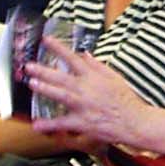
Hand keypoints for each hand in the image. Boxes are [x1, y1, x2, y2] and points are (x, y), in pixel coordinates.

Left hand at [21, 44, 151, 146]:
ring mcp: (84, 106)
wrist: (135, 121)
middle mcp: (87, 89)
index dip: (58, 48)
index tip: (46, 40)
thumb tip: (84, 54)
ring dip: (46, 89)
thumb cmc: (126, 100)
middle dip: (44, 70)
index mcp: (94, 77)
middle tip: (29, 66)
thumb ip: (97, 65)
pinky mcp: (83, 122)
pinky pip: (64, 124)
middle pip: (62, 77)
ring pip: (61, 95)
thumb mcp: (114, 77)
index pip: (73, 58)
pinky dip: (50, 125)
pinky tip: (37, 125)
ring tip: (32, 84)